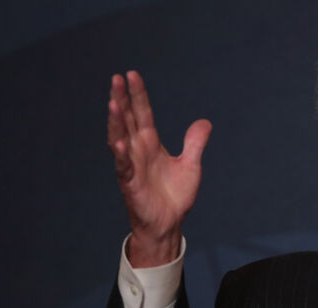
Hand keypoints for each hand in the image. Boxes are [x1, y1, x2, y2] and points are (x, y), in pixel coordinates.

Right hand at [108, 71, 211, 266]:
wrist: (169, 223)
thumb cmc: (174, 195)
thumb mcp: (191, 165)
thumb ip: (195, 143)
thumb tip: (204, 121)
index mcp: (151, 144)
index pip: (142, 114)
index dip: (138, 95)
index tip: (132, 74)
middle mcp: (138, 151)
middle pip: (127, 120)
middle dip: (122, 100)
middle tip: (117, 78)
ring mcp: (132, 166)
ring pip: (120, 139)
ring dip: (116, 122)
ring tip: (113, 102)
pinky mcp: (130, 184)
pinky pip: (124, 167)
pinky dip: (121, 155)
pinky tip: (119, 142)